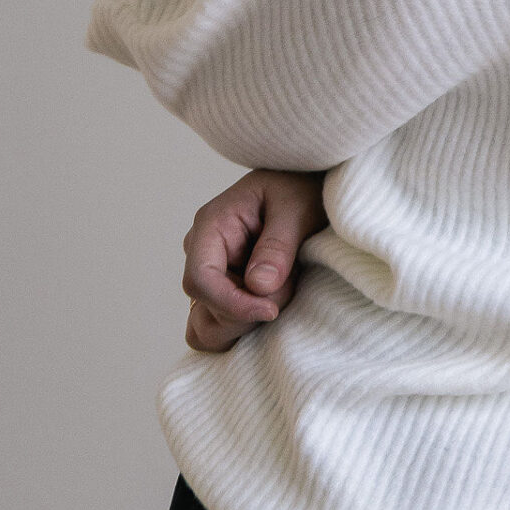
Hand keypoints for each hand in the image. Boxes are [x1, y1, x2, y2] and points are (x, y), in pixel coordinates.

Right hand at [182, 168, 329, 352]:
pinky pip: (223, 325)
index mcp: (211, 226)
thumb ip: (277, 246)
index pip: (200, 280)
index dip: (232, 305)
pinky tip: (277, 301)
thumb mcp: (296, 207)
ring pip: (209, 326)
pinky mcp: (228, 290)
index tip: (271, 310)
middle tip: (288, 289)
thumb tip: (257, 286)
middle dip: (246, 314)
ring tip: (284, 290)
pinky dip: (248, 326)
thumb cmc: (301, 186)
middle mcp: (204, 253)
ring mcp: (214, 275)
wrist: (309, 183)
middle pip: (204, 310)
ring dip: (247, 324)